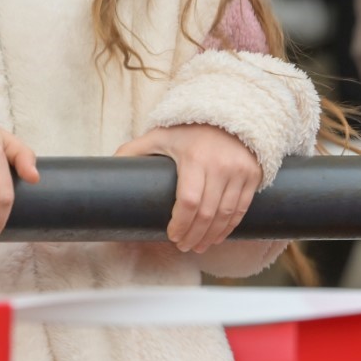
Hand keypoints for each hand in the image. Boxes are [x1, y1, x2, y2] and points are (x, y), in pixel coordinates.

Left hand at [116, 124, 260, 252]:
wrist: (229, 114)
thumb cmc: (189, 129)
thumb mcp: (161, 135)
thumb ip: (135, 150)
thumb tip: (107, 168)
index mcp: (194, 157)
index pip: (188, 202)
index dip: (180, 224)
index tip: (171, 235)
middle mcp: (220, 165)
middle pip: (206, 213)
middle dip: (193, 236)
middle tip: (183, 246)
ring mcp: (239, 171)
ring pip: (225, 215)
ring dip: (211, 236)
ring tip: (198, 246)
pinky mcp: (253, 175)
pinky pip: (242, 208)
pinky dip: (229, 227)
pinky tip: (217, 236)